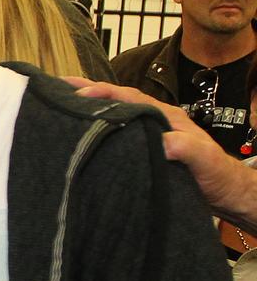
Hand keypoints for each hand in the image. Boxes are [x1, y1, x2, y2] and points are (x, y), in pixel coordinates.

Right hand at [68, 77, 255, 218]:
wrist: (224, 192)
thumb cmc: (216, 175)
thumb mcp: (204, 160)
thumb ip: (187, 148)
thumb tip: (163, 142)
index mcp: (164, 115)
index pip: (129, 97)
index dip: (103, 93)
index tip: (79, 95)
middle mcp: (152, 119)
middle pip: (115, 99)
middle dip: (86, 91)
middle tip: (55, 87)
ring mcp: (146, 133)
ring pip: (113, 114)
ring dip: (88, 108)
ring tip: (59, 104)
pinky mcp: (141, 148)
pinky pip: (115, 131)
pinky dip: (95, 126)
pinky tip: (80, 132)